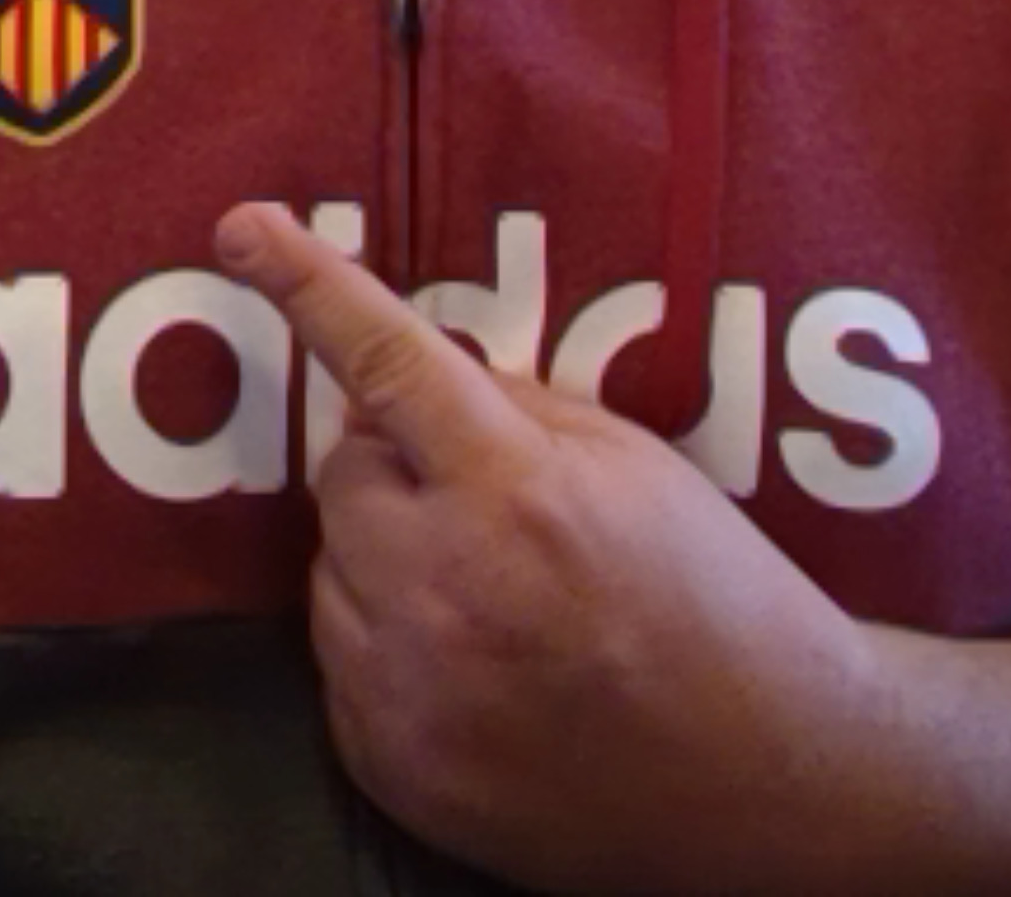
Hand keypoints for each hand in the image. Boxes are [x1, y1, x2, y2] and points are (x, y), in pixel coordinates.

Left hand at [214, 203, 883, 895]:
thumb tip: (411, 376)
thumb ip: (514, 409)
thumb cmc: (714, 596)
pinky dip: (389, 646)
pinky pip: (340, 665)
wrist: (768, 780)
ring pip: (331, 569)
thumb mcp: (636, 464)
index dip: (307, 284)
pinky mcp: (395, 768)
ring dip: (386, 556)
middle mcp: (446, 589)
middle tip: (482, 498)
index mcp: (517, 494)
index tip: (242, 229)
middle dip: (394, 464)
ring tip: (493, 591)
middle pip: (343, 471)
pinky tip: (477, 661)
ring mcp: (413, 691)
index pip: (385, 360)